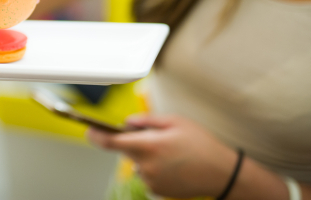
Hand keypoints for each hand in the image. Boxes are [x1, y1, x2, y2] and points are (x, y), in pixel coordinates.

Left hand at [87, 115, 236, 197]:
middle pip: (127, 151)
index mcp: (149, 146)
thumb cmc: (201, 144)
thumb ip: (147, 120)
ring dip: (146, 156)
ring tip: (172, 152)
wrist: (222, 173)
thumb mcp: (175, 121)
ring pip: (137, 163)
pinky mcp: (156, 191)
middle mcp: (146, 166)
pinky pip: (146, 174)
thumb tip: (126, 123)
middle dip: (134, 142)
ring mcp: (150, 181)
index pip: (112, 142)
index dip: (96, 136)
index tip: (88, 130)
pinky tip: (173, 164)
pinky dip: (154, 168)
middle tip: (157, 138)